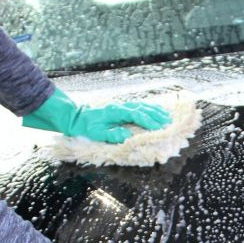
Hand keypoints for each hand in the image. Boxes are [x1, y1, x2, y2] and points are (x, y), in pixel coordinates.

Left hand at [23, 88, 170, 143]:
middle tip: (168, 122)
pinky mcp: (121, 108)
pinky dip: (149, 109)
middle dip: (156, 116)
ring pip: (142, 106)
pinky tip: (156, 112)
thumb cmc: (85, 127)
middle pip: (142, 108)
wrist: (75, 117)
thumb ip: (112, 135)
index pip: (136, 115)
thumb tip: (127, 136)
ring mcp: (121, 106)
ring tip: (167, 116)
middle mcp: (120, 106)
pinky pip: (139, 107)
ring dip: (155, 111)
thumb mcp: (96, 133)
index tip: (159, 127)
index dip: (148, 121)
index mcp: (115, 112)